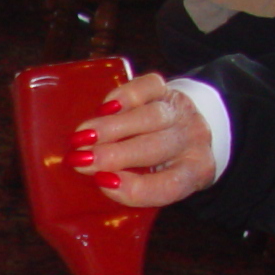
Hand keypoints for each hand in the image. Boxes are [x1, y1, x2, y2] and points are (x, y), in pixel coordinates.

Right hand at [69, 73, 219, 207]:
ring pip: (150, 117)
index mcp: (193, 173)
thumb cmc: (162, 163)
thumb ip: (131, 185)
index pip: (168, 186)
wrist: (183, 126)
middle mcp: (192, 142)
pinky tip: (105, 107)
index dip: (134, 187)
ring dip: (112, 127)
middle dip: (114, 154)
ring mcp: (182, 113)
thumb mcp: (155, 182)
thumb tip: (93, 179)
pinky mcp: (168, 89)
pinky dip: (127, 96)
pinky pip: (151, 88)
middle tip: (81, 159)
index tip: (102, 182)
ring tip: (83, 135)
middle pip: (155, 148)